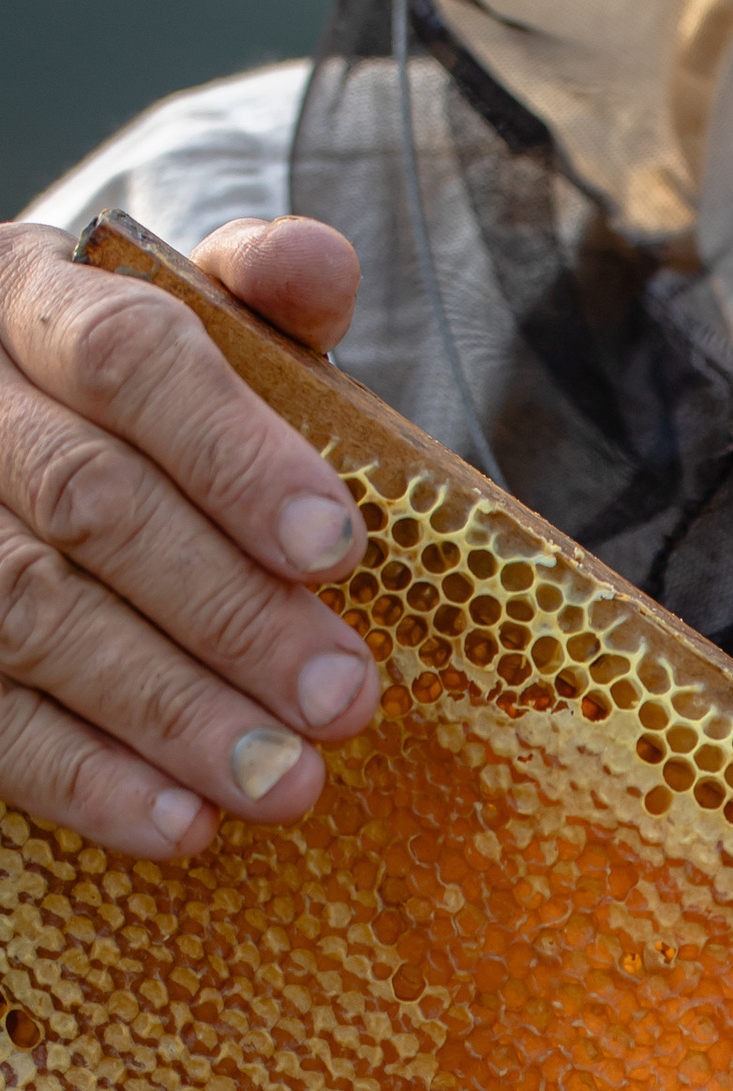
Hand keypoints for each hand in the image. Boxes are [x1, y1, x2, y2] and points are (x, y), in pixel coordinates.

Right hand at [0, 214, 371, 860]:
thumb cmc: (114, 401)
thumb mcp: (177, 331)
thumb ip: (252, 306)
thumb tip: (318, 264)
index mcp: (26, 298)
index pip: (130, 360)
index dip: (236, 456)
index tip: (335, 547)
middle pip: (91, 504)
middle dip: (229, 611)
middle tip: (342, 699)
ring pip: (28, 614)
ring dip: (168, 712)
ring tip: (285, 782)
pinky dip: (82, 780)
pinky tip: (180, 825)